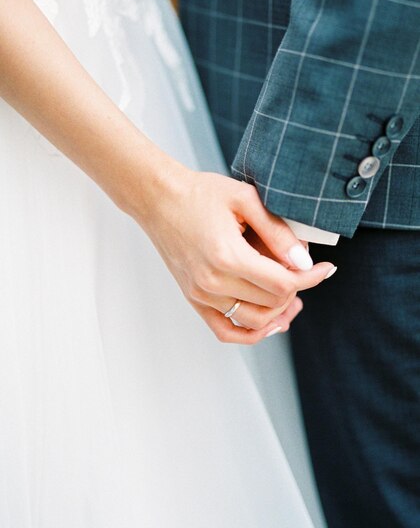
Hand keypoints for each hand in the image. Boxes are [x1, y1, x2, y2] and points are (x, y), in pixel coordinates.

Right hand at [138, 168, 335, 344]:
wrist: (159, 199)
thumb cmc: (200, 193)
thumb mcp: (245, 199)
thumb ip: (277, 232)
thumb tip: (304, 261)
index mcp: (227, 257)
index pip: (282, 284)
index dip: (310, 278)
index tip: (325, 268)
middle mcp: (212, 282)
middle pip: (271, 303)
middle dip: (295, 288)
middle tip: (303, 269)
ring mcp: (201, 294)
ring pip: (254, 321)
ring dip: (278, 312)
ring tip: (292, 296)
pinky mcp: (194, 298)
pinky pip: (225, 331)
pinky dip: (250, 334)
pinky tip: (269, 323)